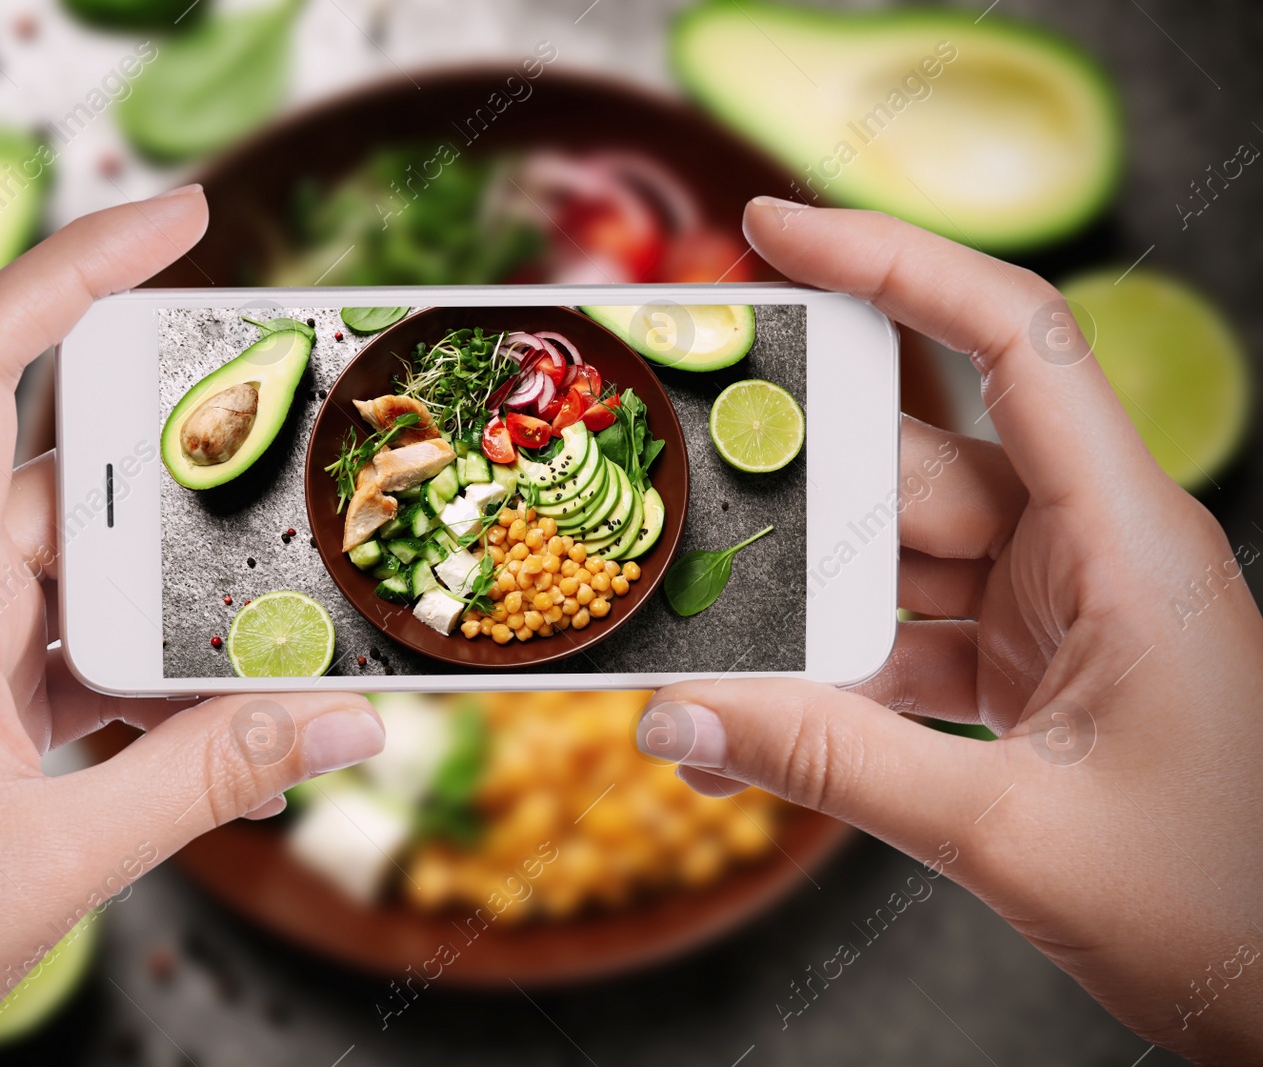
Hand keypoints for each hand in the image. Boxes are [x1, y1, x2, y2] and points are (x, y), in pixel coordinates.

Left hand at [0, 186, 385, 1063]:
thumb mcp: (58, 857)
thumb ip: (211, 777)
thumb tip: (347, 723)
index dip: (73, 268)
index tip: (180, 218)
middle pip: (65, 474)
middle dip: (186, 466)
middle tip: (300, 448)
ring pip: (84, 569)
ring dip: (178, 592)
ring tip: (284, 608)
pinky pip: (77, 647)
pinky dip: (152, 667)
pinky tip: (226, 707)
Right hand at [641, 199, 1262, 1064]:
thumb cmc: (1219, 906)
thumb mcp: (1011, 833)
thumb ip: (830, 768)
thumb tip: (674, 723)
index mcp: (1128, 542)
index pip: (1014, 340)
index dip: (894, 262)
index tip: (776, 231)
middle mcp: (1093, 550)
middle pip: (919, 460)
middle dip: (801, 479)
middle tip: (684, 473)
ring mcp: (1058, 609)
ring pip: (901, 555)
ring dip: (808, 593)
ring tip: (704, 619)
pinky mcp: (1030, 667)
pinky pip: (909, 634)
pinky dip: (838, 668)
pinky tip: (765, 706)